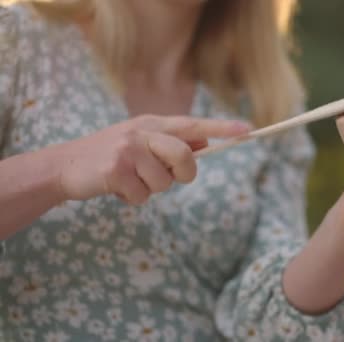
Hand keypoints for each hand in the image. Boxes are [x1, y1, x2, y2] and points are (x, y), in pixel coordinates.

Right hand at [55, 115, 250, 203]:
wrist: (65, 166)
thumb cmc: (112, 156)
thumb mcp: (141, 142)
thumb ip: (171, 142)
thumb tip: (206, 143)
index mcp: (151, 124)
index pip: (192, 124)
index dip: (221, 128)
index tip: (247, 131)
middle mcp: (141, 132)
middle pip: (185, 156)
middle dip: (183, 173)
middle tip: (168, 177)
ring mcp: (127, 150)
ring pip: (164, 183)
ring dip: (150, 189)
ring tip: (129, 180)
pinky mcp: (114, 170)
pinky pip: (142, 196)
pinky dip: (132, 199)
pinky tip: (116, 188)